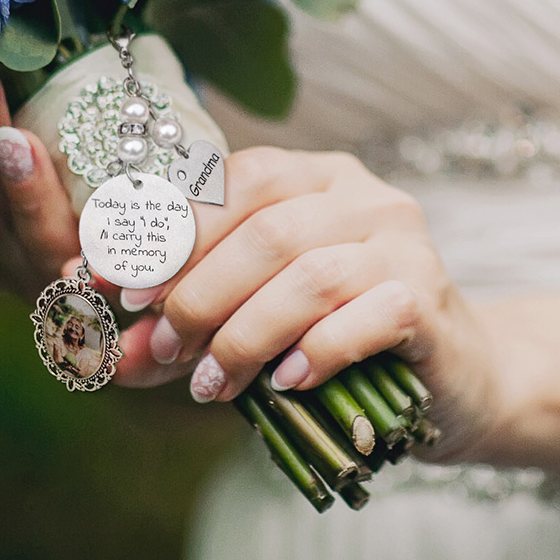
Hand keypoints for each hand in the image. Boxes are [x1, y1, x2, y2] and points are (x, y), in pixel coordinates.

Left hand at [111, 147, 500, 459]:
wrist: (450, 374)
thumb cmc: (336, 335)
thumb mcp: (250, 319)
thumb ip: (182, 328)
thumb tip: (109, 355)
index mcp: (310, 176)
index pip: (231, 182)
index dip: (171, 234)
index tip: (122, 288)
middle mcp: (361, 194)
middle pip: (264, 230)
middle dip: (199, 293)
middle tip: (166, 346)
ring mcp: (403, 242)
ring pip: (308, 275)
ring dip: (245, 334)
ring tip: (211, 381)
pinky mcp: (430, 297)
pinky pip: (363, 317)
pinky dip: (313, 352)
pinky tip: (284, 383)